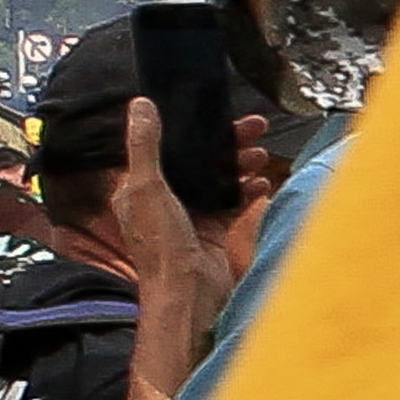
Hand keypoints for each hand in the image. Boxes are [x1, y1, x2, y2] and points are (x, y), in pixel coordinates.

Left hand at [108, 99, 271, 317]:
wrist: (189, 294)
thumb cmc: (162, 246)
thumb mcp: (147, 188)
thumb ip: (145, 146)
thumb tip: (139, 105)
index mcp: (138, 189)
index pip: (167, 148)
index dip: (193, 130)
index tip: (221, 115)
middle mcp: (162, 200)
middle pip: (197, 161)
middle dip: (227, 144)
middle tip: (256, 128)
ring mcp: (189, 216)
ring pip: (218, 180)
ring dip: (240, 165)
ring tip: (260, 156)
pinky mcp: (212, 231)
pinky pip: (232, 203)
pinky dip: (247, 191)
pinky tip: (261, 183)